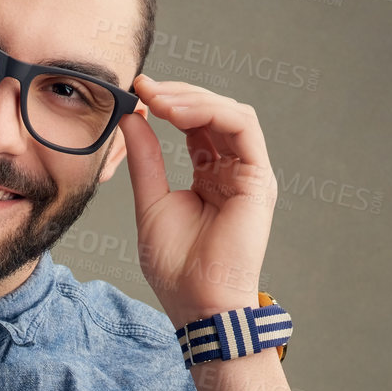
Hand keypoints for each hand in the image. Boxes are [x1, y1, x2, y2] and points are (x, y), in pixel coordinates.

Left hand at [117, 76, 278, 326]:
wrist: (199, 303)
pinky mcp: (259, 177)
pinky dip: (210, 111)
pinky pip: (242, 126)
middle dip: (177, 94)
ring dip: (191, 99)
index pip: (194, 126)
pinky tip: (176, 112)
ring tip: (157, 98)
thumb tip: (132, 118)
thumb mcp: (150, 203)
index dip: (167, 104)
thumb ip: (145, 160)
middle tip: (144, 87)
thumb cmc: (177, 268)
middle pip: (212, 113)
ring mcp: (249, 173)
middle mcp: (234, 170)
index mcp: (211, 176)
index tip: (135, 92)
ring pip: (228, 112)